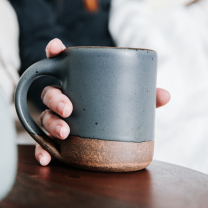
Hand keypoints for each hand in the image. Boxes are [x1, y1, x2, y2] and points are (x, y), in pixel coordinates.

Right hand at [35, 38, 170, 165]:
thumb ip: (143, 97)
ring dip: (50, 123)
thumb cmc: (113, 114)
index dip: (54, 52)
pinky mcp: (54, 140)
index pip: (61, 63)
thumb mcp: (127, 103)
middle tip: (69, 108)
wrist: (106, 145)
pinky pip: (42, 144)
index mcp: (76, 84)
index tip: (56, 47)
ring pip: (44, 117)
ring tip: (64, 133)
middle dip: (55, 98)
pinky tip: (45, 159)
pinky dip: (41, 150)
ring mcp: (56, 119)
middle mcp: (61, 99)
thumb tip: (165, 95)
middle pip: (49, 92)